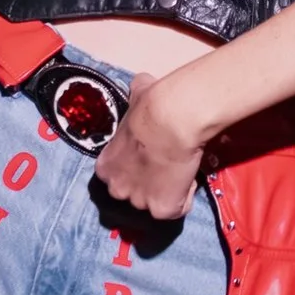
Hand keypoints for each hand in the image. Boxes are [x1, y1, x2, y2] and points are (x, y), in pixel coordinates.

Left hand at [93, 72, 208, 220]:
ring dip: (168, 189)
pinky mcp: (163, 210)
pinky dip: (185, 197)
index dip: (135, 167)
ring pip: (156, 202)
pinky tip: (189, 179)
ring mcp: (139, 202)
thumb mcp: (136, 98)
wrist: (171, 120)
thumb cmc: (151, 107)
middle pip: (134, 194)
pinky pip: (177, 209)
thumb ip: (135, 98)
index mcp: (105, 167)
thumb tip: (142, 84)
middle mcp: (117, 189)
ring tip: (180, 168)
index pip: (117, 176)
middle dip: (148, 183)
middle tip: (166, 164)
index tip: (149, 155)